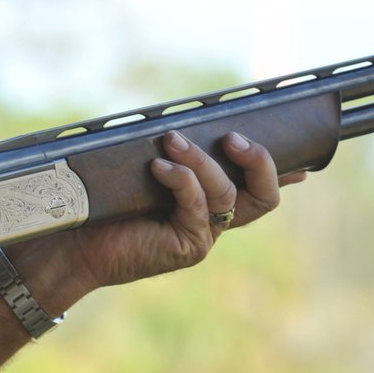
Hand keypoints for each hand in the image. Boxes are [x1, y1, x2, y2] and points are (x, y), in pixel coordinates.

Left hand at [16, 131, 304, 306]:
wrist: (72, 244)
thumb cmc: (103, 206)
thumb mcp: (142, 172)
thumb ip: (171, 153)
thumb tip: (179, 124)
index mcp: (208, 205)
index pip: (258, 187)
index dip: (282, 171)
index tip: (300, 156)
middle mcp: (213, 224)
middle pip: (264, 198)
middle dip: (260, 162)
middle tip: (233, 138)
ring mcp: (202, 238)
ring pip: (228, 196)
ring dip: (203, 163)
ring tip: (172, 143)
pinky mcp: (185, 248)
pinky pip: (198, 207)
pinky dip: (182, 181)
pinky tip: (160, 168)